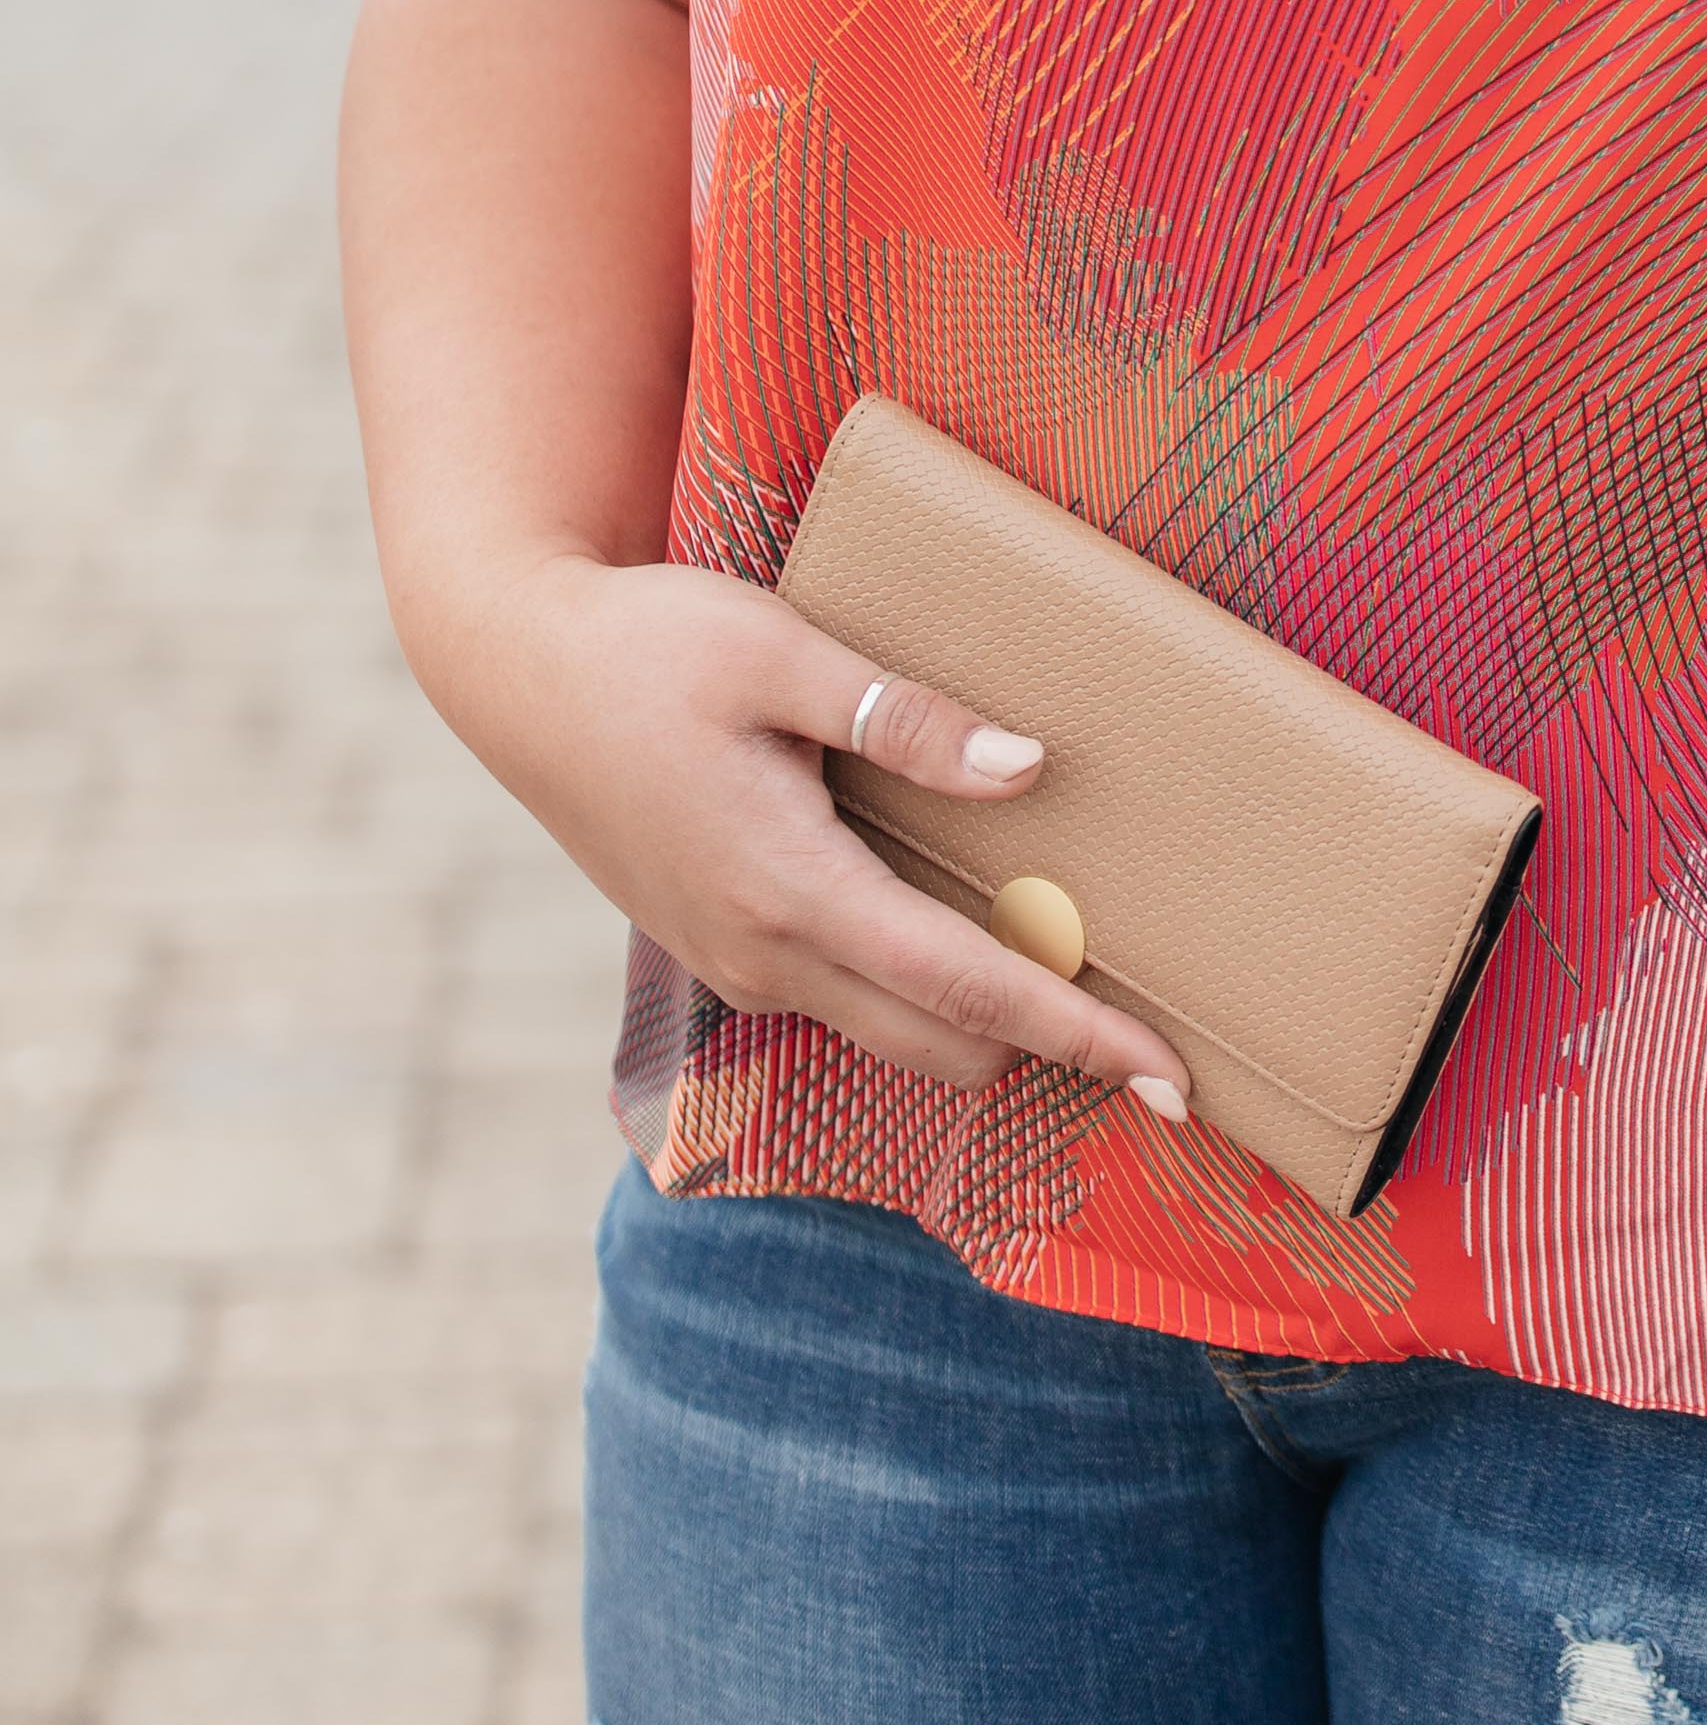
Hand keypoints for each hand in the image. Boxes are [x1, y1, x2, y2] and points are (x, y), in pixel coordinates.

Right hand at [458, 547, 1192, 1109]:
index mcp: (790, 889)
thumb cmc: (647, 648)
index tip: (1171, 1076)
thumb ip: (906, 721)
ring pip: (896, 1032)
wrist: (516, 674)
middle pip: (946, 1045)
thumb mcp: (780, 653)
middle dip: (1052, 1047)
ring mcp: (739, 965)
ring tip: (1071, 963)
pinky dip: (923, 990)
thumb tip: (1028, 769)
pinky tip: (962, 924)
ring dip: (985, 1018)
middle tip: (1149, 1021)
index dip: (1080, 1036)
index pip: (969, 990)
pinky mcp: (725, 951)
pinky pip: (849, 1001)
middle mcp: (765, 955)